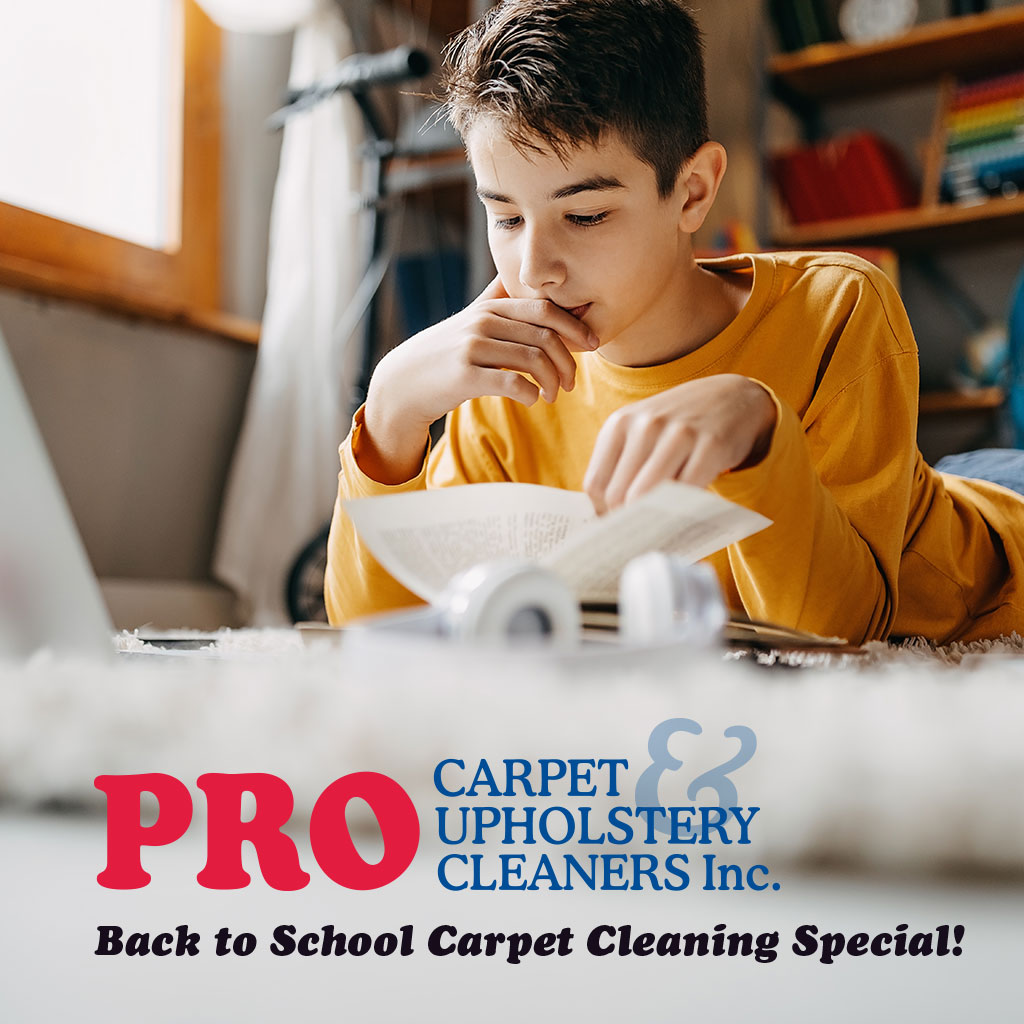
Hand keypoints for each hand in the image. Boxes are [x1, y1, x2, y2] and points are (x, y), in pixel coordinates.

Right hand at [359, 277, 598, 483]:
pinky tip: (533, 400)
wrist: (403, 384)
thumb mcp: (468, 318)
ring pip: (533, 360)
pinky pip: (512, 384)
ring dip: (553, 382)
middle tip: (573, 382)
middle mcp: (483, 322)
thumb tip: (515, 274)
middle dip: (568, 360)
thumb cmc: (444, 354)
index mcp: (490, 308)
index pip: (544, 309)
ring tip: (553, 395)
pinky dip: (531, 394)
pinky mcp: (464, 376)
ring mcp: (472, 348)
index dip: (574, 326)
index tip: (592, 344)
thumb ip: (494, 298)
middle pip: (544, 335)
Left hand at [583, 375, 776, 513]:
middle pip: (618, 495)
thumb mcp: (642, 432)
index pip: (596, 484)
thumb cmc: (679, 425)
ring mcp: (679, 433)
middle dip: (625, 520)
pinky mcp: (712, 445)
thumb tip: (605, 518)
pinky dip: (682, 510)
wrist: (732, 397)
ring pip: (646, 495)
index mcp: (620, 423)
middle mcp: (646, 424)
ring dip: (649, 519)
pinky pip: (686, 491)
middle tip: (637, 533)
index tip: (615, 524)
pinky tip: (683, 514)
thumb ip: (622, 466)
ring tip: (656, 529)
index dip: (602, 512)